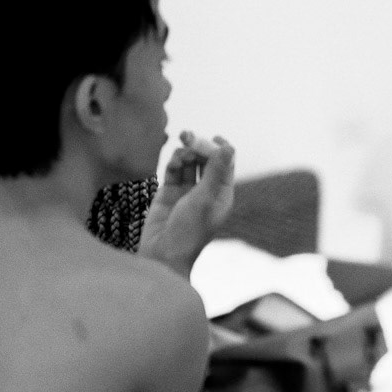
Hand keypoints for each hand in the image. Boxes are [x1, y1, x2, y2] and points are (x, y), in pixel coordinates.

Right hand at [138, 132, 234, 276]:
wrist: (163, 254)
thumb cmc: (189, 231)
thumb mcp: (205, 199)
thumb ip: (215, 172)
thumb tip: (228, 147)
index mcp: (222, 194)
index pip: (225, 164)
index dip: (221, 149)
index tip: (214, 137)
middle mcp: (206, 192)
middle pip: (206, 160)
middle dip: (199, 147)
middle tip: (189, 138)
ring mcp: (186, 192)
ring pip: (189, 163)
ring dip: (186, 153)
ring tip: (181, 153)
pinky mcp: (168, 193)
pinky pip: (173, 170)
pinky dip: (174, 162)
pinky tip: (174, 161)